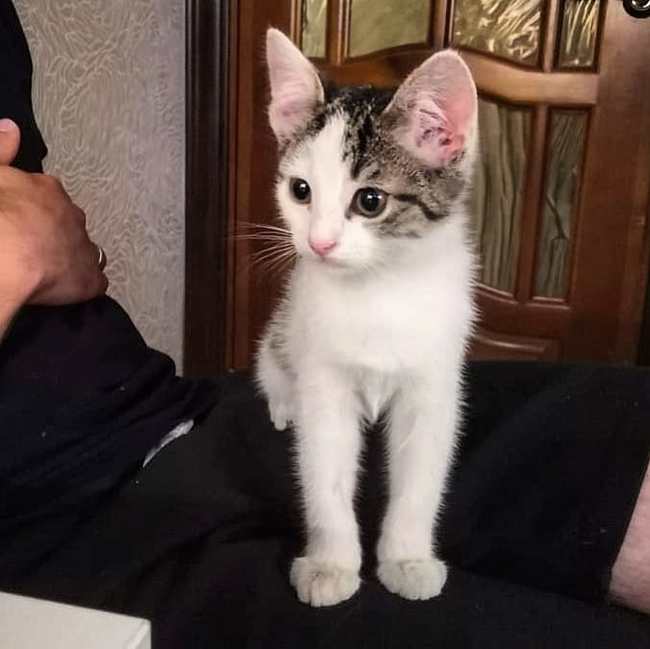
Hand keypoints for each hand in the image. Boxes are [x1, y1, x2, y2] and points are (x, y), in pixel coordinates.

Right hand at [0, 118, 107, 306]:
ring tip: (55, 268)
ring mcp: (85, 247)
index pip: (48, 195)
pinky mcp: (89, 279)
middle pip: (70, 221)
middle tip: (35, 245)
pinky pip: (95, 280)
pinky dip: (85, 283)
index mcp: (48, 190)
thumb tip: (12, 127)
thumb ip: (0, 152)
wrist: (7, 253)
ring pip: (86, 248)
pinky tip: (72, 288)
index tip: (23, 218)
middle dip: (57, 231)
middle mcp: (74, 215)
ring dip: (74, 256)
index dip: (35, 208)